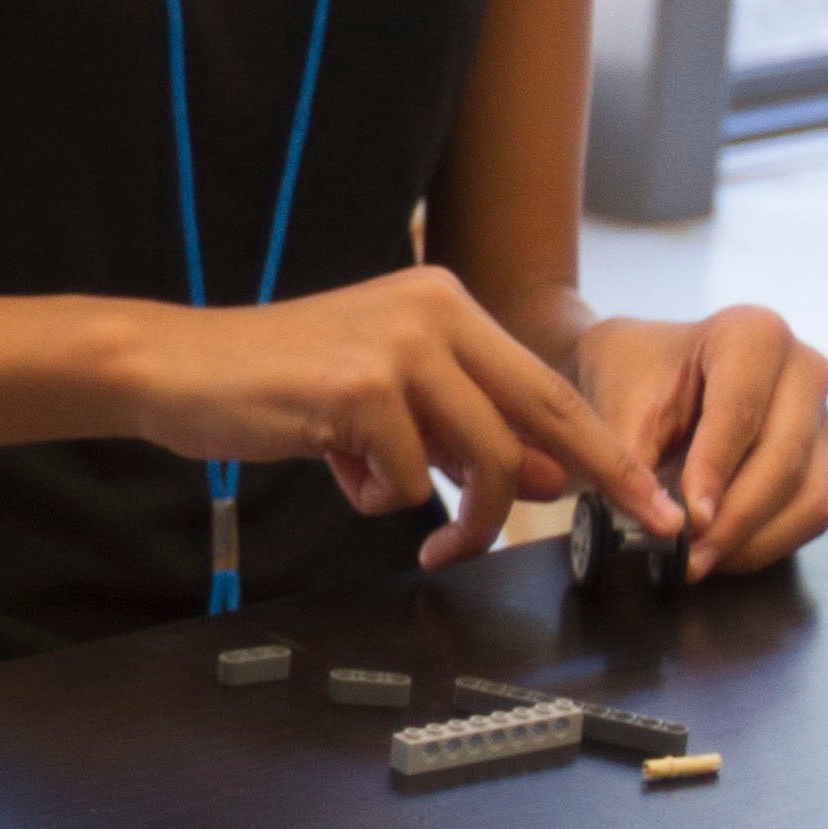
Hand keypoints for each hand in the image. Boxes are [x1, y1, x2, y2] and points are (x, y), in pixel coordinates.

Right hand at [113, 268, 686, 574]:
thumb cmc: (280, 386)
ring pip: (479, 458)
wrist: (176, 367)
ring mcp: (396, 345)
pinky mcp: (358, 388)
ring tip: (412, 522)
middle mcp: (431, 309)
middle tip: (644, 525)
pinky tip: (328, 461)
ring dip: (458, 515)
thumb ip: (465, 428)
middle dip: (599, 477)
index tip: (651, 498)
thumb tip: (550, 474)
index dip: (605, 447)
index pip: (546, 384)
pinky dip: (373, 495)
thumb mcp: (388, 403)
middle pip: (540, 412)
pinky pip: (405, 480)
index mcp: (444, 303)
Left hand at [578, 305, 827, 580]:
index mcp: (755, 334)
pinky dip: (766, 542)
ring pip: (807, 495)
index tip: (689, 518)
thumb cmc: (635, 373)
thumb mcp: (620, 403)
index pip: (741, 410)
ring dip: (754, 540)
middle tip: (688, 559)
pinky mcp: (821, 458)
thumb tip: (656, 526)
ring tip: (698, 563)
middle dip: (735, 519)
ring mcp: (821, 417)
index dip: (715, 469)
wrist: (645, 367)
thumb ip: (634, 461)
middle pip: (783, 458)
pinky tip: (720, 555)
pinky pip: (810, 512)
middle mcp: (805, 370)